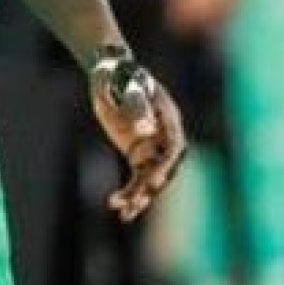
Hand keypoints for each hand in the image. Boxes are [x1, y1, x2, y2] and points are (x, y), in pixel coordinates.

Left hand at [90, 58, 186, 223]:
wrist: (109, 72)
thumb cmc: (119, 74)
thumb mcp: (125, 86)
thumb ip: (136, 107)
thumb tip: (146, 131)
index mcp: (168, 117)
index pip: (174, 146)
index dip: (166, 165)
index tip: (153, 180)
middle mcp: (165, 135)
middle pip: (165, 167)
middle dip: (151, 186)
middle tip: (135, 201)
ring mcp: (153, 146)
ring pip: (151, 178)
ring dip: (139, 196)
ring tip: (124, 213)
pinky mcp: (139, 154)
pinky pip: (138, 178)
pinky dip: (129, 192)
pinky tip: (116, 205)